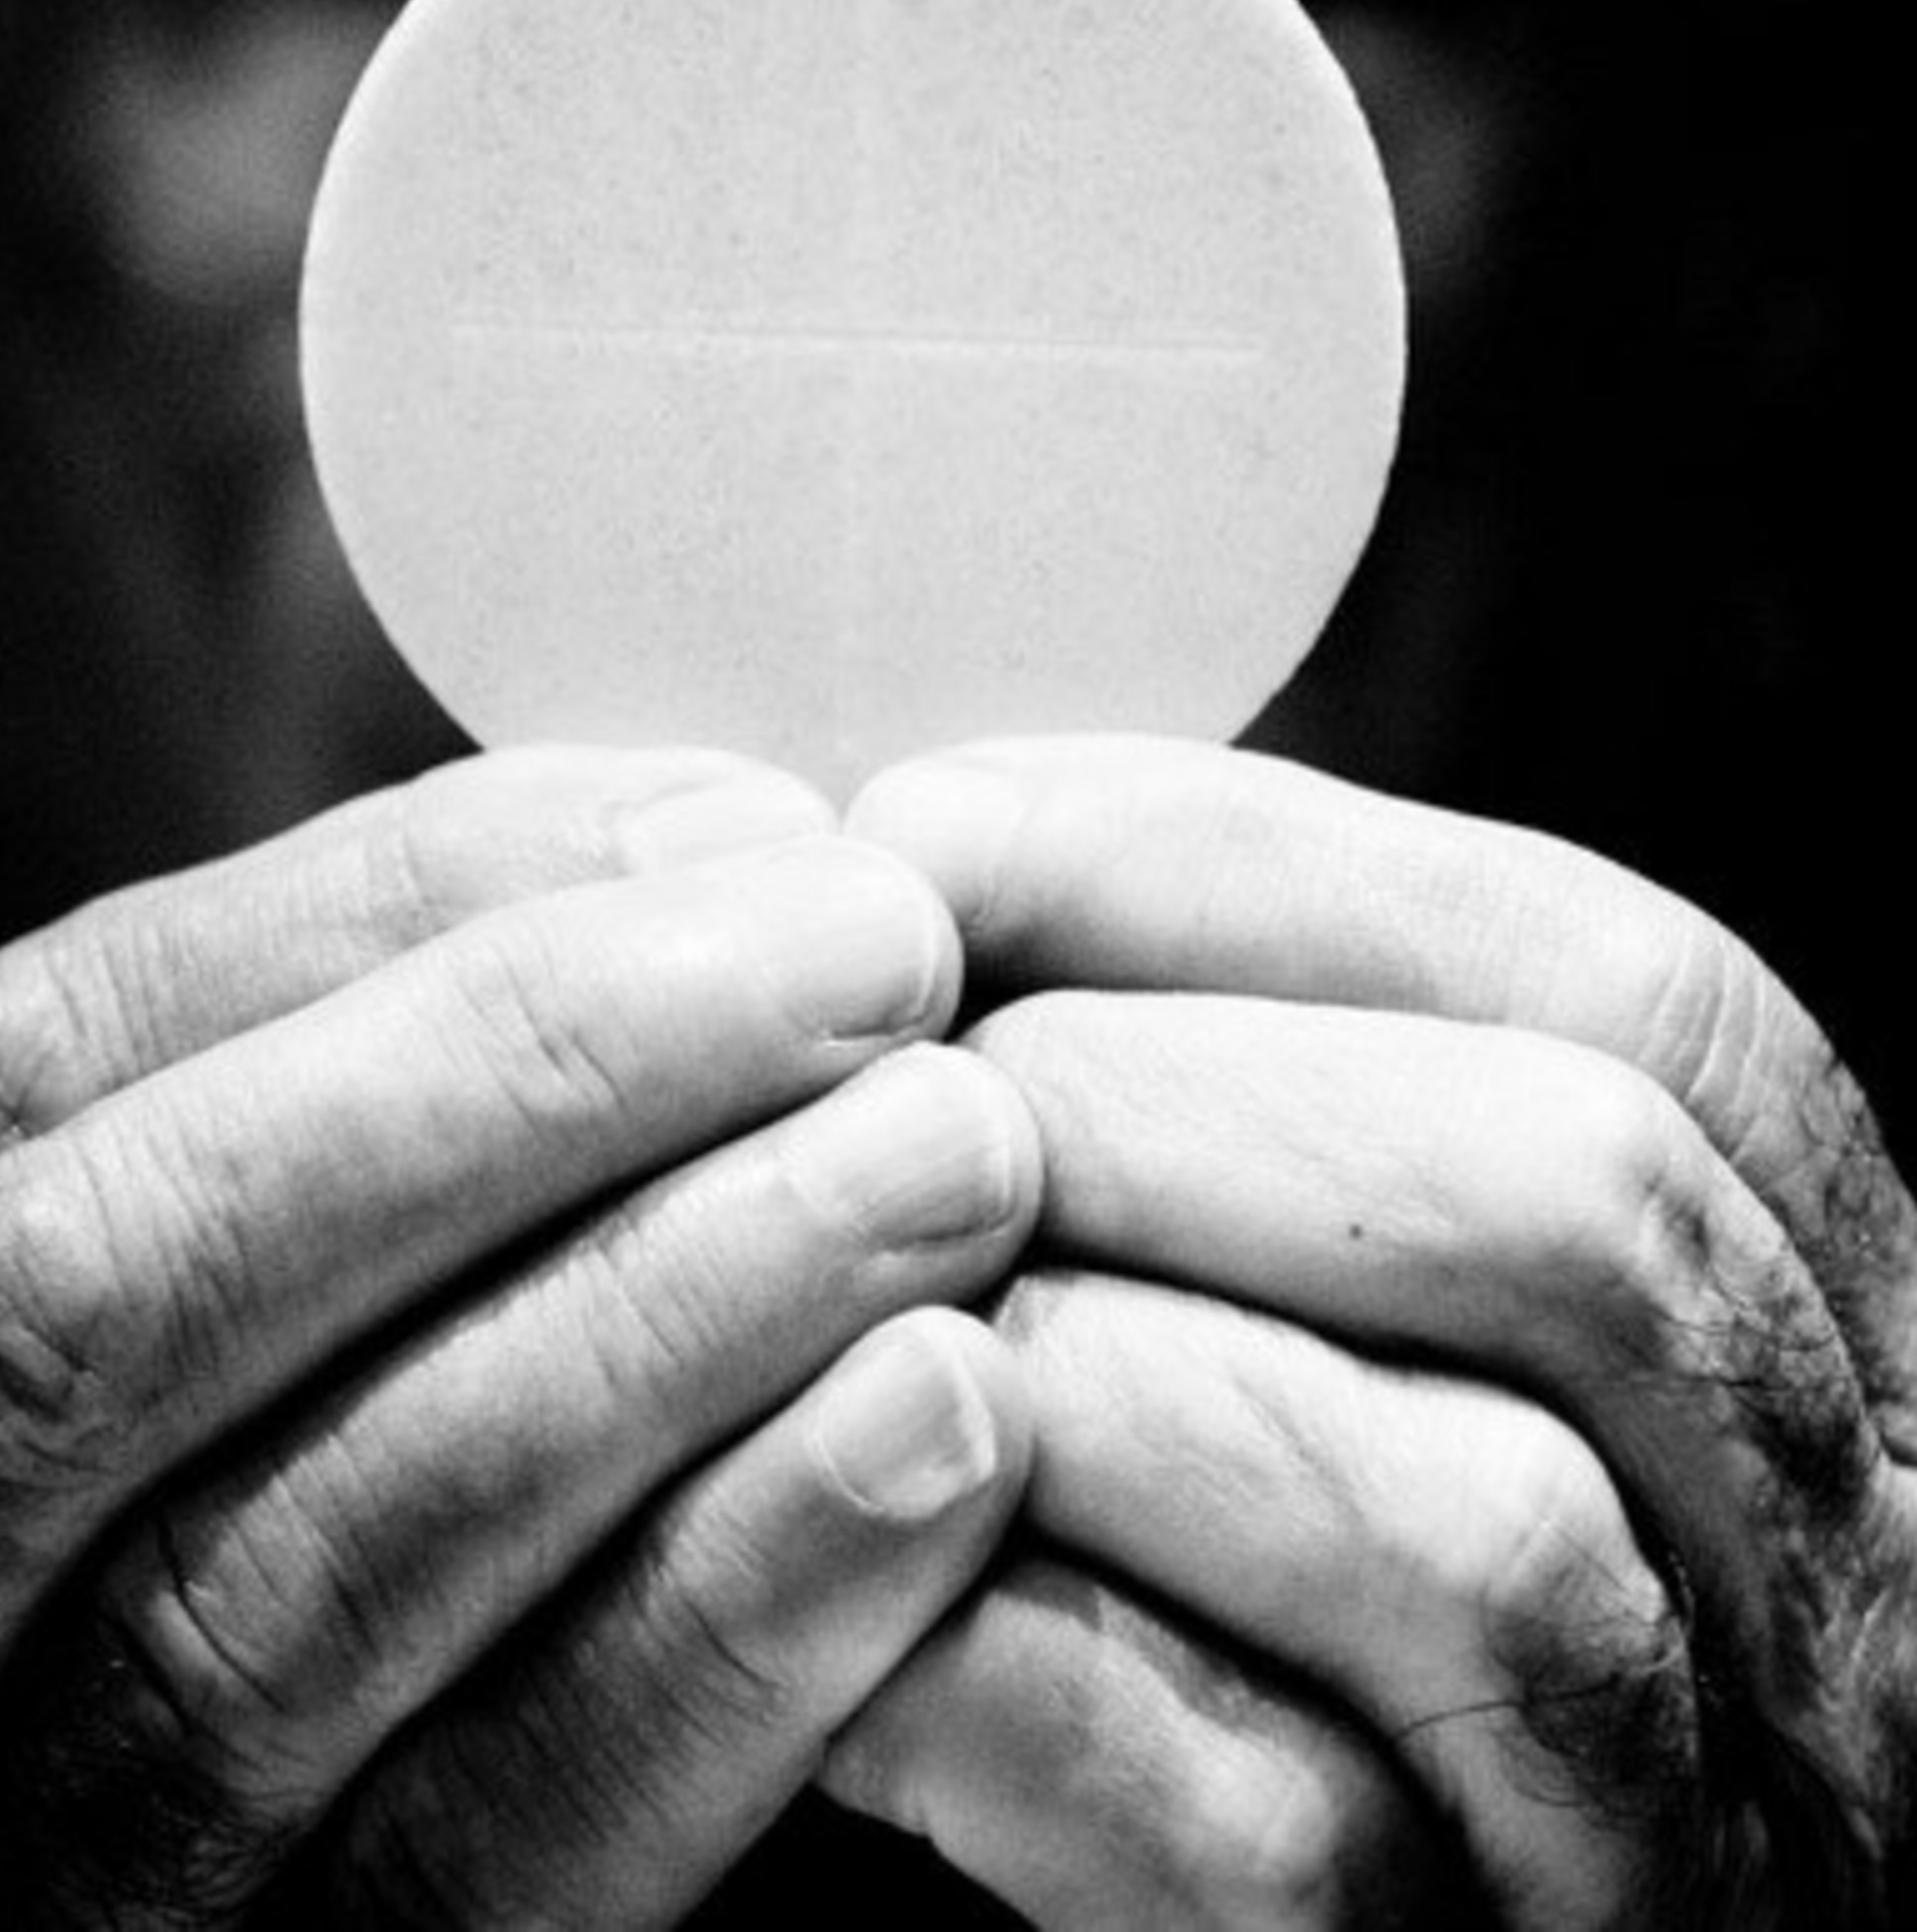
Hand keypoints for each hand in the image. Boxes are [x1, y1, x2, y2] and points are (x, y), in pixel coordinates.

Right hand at [0, 746, 1040, 1926]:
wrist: (126, 1847)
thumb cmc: (206, 1433)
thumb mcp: (169, 1219)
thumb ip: (353, 1044)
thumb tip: (700, 844)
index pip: (29, 1062)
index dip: (389, 913)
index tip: (729, 827)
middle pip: (124, 1304)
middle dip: (531, 1079)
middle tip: (877, 949)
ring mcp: (6, 1874)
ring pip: (291, 1587)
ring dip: (660, 1324)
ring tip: (951, 1151)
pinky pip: (478, 1863)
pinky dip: (721, 1633)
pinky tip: (937, 1437)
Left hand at [825, 736, 1913, 1927]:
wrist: (1209, 1860)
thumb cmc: (1221, 1479)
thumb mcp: (1305, 1214)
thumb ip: (1218, 1039)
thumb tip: (927, 859)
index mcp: (1786, 1292)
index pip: (1619, 986)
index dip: (1234, 864)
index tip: (928, 834)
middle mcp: (1820, 1561)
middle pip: (1578, 1212)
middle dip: (1161, 1095)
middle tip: (893, 1090)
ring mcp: (1676, 1820)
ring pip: (1471, 1534)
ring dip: (1095, 1369)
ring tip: (865, 1313)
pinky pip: (1275, 1839)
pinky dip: (1010, 1678)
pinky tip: (843, 1591)